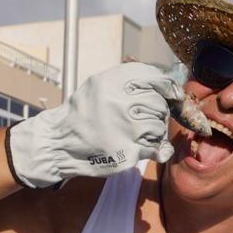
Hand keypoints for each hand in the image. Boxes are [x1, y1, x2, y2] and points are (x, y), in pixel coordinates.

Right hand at [7, 62, 180, 187]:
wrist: (59, 143)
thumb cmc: (83, 113)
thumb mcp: (99, 85)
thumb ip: (129, 80)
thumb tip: (168, 86)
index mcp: (114, 82)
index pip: (157, 80)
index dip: (168, 88)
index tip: (172, 95)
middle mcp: (121, 102)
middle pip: (159, 105)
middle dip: (156, 112)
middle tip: (143, 119)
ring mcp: (126, 129)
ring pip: (158, 126)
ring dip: (153, 131)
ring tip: (137, 134)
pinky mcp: (128, 152)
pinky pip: (156, 148)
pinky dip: (159, 149)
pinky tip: (154, 148)